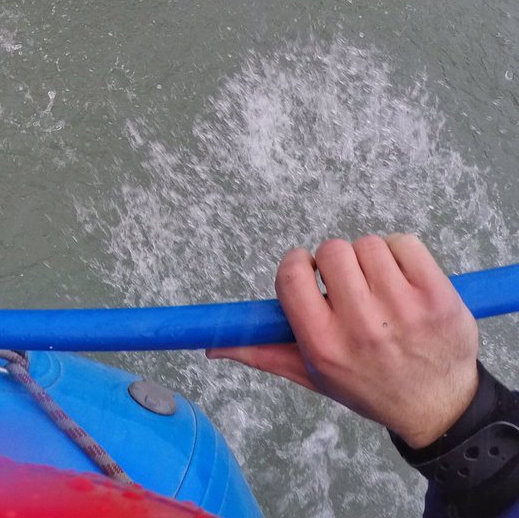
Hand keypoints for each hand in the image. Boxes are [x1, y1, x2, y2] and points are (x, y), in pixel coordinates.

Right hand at [207, 234, 478, 447]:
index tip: (311, 275)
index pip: (292, 272)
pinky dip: (402, 253)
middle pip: (332, 250)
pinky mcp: (438, 296)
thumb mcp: (313, 374)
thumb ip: (263, 353)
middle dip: (337, 263)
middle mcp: (362, 327)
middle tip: (351, 288)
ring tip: (380, 289)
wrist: (439, 408)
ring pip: (367, 244)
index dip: (299, 264)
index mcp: (324, 345)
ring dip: (370, 258)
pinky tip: (404, 281)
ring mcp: (404, 311)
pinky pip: (405, 242)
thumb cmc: (369, 385)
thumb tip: (211, 346)